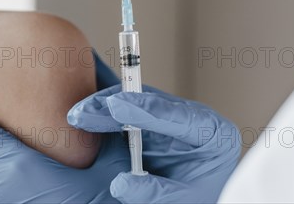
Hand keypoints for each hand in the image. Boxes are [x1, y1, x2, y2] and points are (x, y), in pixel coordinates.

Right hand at [67, 84, 240, 203]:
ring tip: (79, 114)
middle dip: (114, 106)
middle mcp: (192, 118)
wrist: (202, 198)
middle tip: (83, 113)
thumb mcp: (183, 200)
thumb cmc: (200, 198)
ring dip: (105, 106)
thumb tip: (121, 184)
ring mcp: (171, 116)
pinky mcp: (152, 120)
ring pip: (135, 100)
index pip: (178, 117)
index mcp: (214, 134)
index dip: (144, 109)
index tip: (116, 106)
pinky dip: (106, 112)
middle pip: (150, 102)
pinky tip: (87, 114)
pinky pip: (127, 109)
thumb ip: (154, 192)